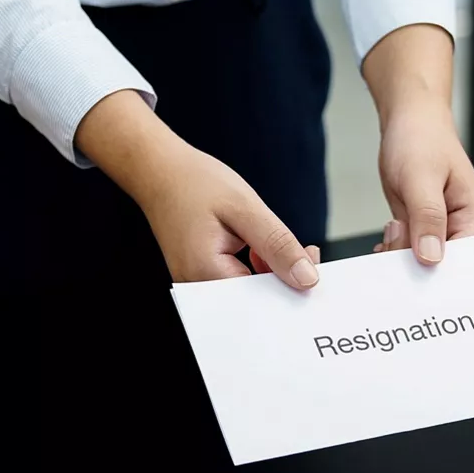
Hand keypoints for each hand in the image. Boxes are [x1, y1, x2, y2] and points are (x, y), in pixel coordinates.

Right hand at [77, 90, 320, 289]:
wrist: (158, 171)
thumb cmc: (195, 183)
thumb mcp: (246, 208)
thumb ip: (277, 245)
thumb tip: (307, 279)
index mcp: (207, 274)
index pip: (263, 301)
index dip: (294, 285)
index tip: (314, 259)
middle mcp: (199, 288)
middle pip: (256, 301)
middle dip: (285, 279)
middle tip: (306, 250)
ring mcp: (198, 284)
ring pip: (250, 292)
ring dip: (271, 271)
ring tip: (271, 239)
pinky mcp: (202, 276)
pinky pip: (238, 282)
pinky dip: (257, 268)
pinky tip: (259, 247)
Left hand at [361, 24, 473, 262]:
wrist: (408, 120)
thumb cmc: (422, 139)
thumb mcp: (421, 178)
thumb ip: (427, 219)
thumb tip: (431, 258)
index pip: (464, 265)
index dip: (440, 276)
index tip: (413, 276)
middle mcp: (459, 230)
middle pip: (440, 269)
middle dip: (414, 268)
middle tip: (394, 251)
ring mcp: (437, 232)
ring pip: (417, 264)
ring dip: (398, 257)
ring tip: (392, 229)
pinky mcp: (418, 229)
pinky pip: (406, 252)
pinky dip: (392, 251)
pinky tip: (383, 243)